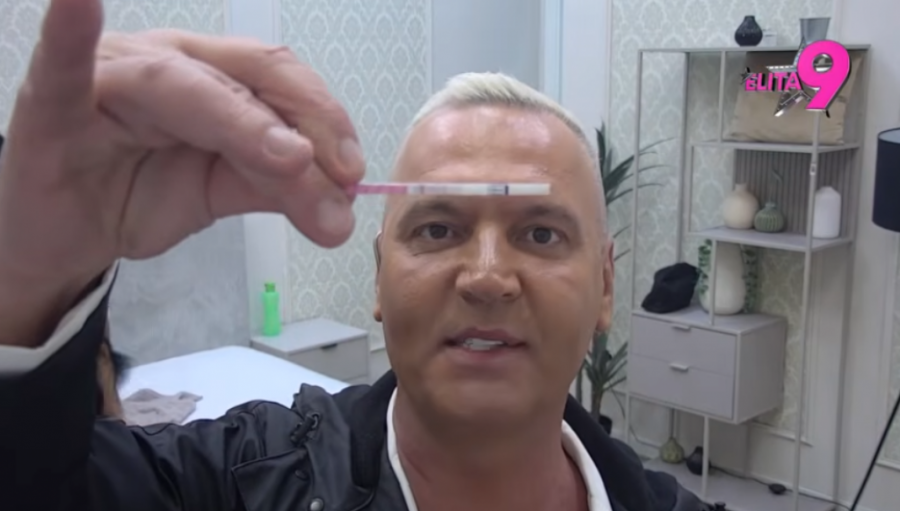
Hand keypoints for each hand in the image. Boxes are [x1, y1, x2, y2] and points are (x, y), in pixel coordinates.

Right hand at [0, 0, 364, 344]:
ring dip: (243, 122)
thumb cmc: (139, 194)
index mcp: (214, 79)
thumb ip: (274, 190)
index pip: (280, 84)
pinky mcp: (56, 104)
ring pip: (184, 85)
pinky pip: (65, 65)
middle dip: (303, 124)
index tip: (356, 173)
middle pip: (247, 76)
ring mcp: (115, 76)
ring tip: (287, 156)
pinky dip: (71, 32)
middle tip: (341, 175)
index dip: (325, 121)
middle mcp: (170, 63)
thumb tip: (340, 208)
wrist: (67, 235)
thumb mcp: (220, 193)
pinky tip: (78, 2)